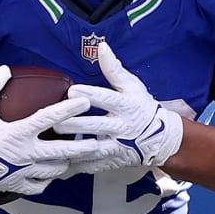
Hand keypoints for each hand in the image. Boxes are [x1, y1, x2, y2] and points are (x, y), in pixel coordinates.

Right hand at [0, 66, 116, 197]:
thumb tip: (5, 67)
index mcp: (18, 132)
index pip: (49, 118)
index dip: (69, 108)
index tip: (85, 101)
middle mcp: (25, 153)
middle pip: (62, 150)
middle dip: (83, 146)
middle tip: (99, 142)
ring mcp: (23, 171)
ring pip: (55, 170)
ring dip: (68, 163)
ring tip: (79, 157)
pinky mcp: (17, 185)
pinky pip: (40, 185)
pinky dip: (48, 180)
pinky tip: (53, 175)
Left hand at [58, 39, 183, 172]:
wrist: (161, 138)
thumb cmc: (142, 107)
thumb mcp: (132, 86)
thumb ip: (114, 69)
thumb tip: (102, 46)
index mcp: (126, 106)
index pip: (106, 99)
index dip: (90, 95)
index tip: (72, 90)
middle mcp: (122, 127)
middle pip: (96, 126)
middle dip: (75, 124)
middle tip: (56, 121)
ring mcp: (118, 147)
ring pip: (94, 149)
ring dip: (74, 148)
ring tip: (54, 145)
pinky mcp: (113, 161)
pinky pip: (93, 166)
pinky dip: (77, 167)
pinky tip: (60, 166)